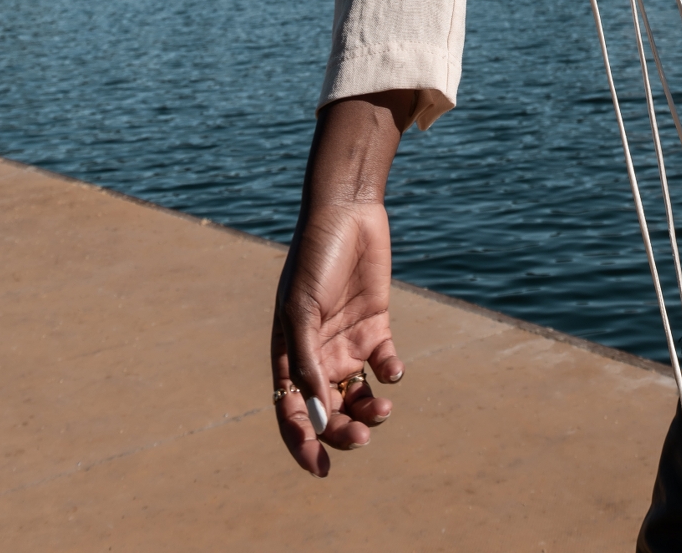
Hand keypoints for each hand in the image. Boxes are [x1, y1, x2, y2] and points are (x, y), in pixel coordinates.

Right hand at [272, 199, 403, 476]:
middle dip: (344, 431)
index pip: (292, 412)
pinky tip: (392, 371)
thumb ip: (307, 362)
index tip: (321, 470)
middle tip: (363, 437)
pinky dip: (390, 375)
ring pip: (358, 393)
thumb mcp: (303, 310)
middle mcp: (317, 354)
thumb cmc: (314, 257)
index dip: (304, 445)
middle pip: (329, 410)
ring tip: (382, 409)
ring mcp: (347, 341)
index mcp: (289, 354)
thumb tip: (316, 416)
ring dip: (369, 410)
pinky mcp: (376, 325)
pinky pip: (383, 363)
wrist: (347, 212)